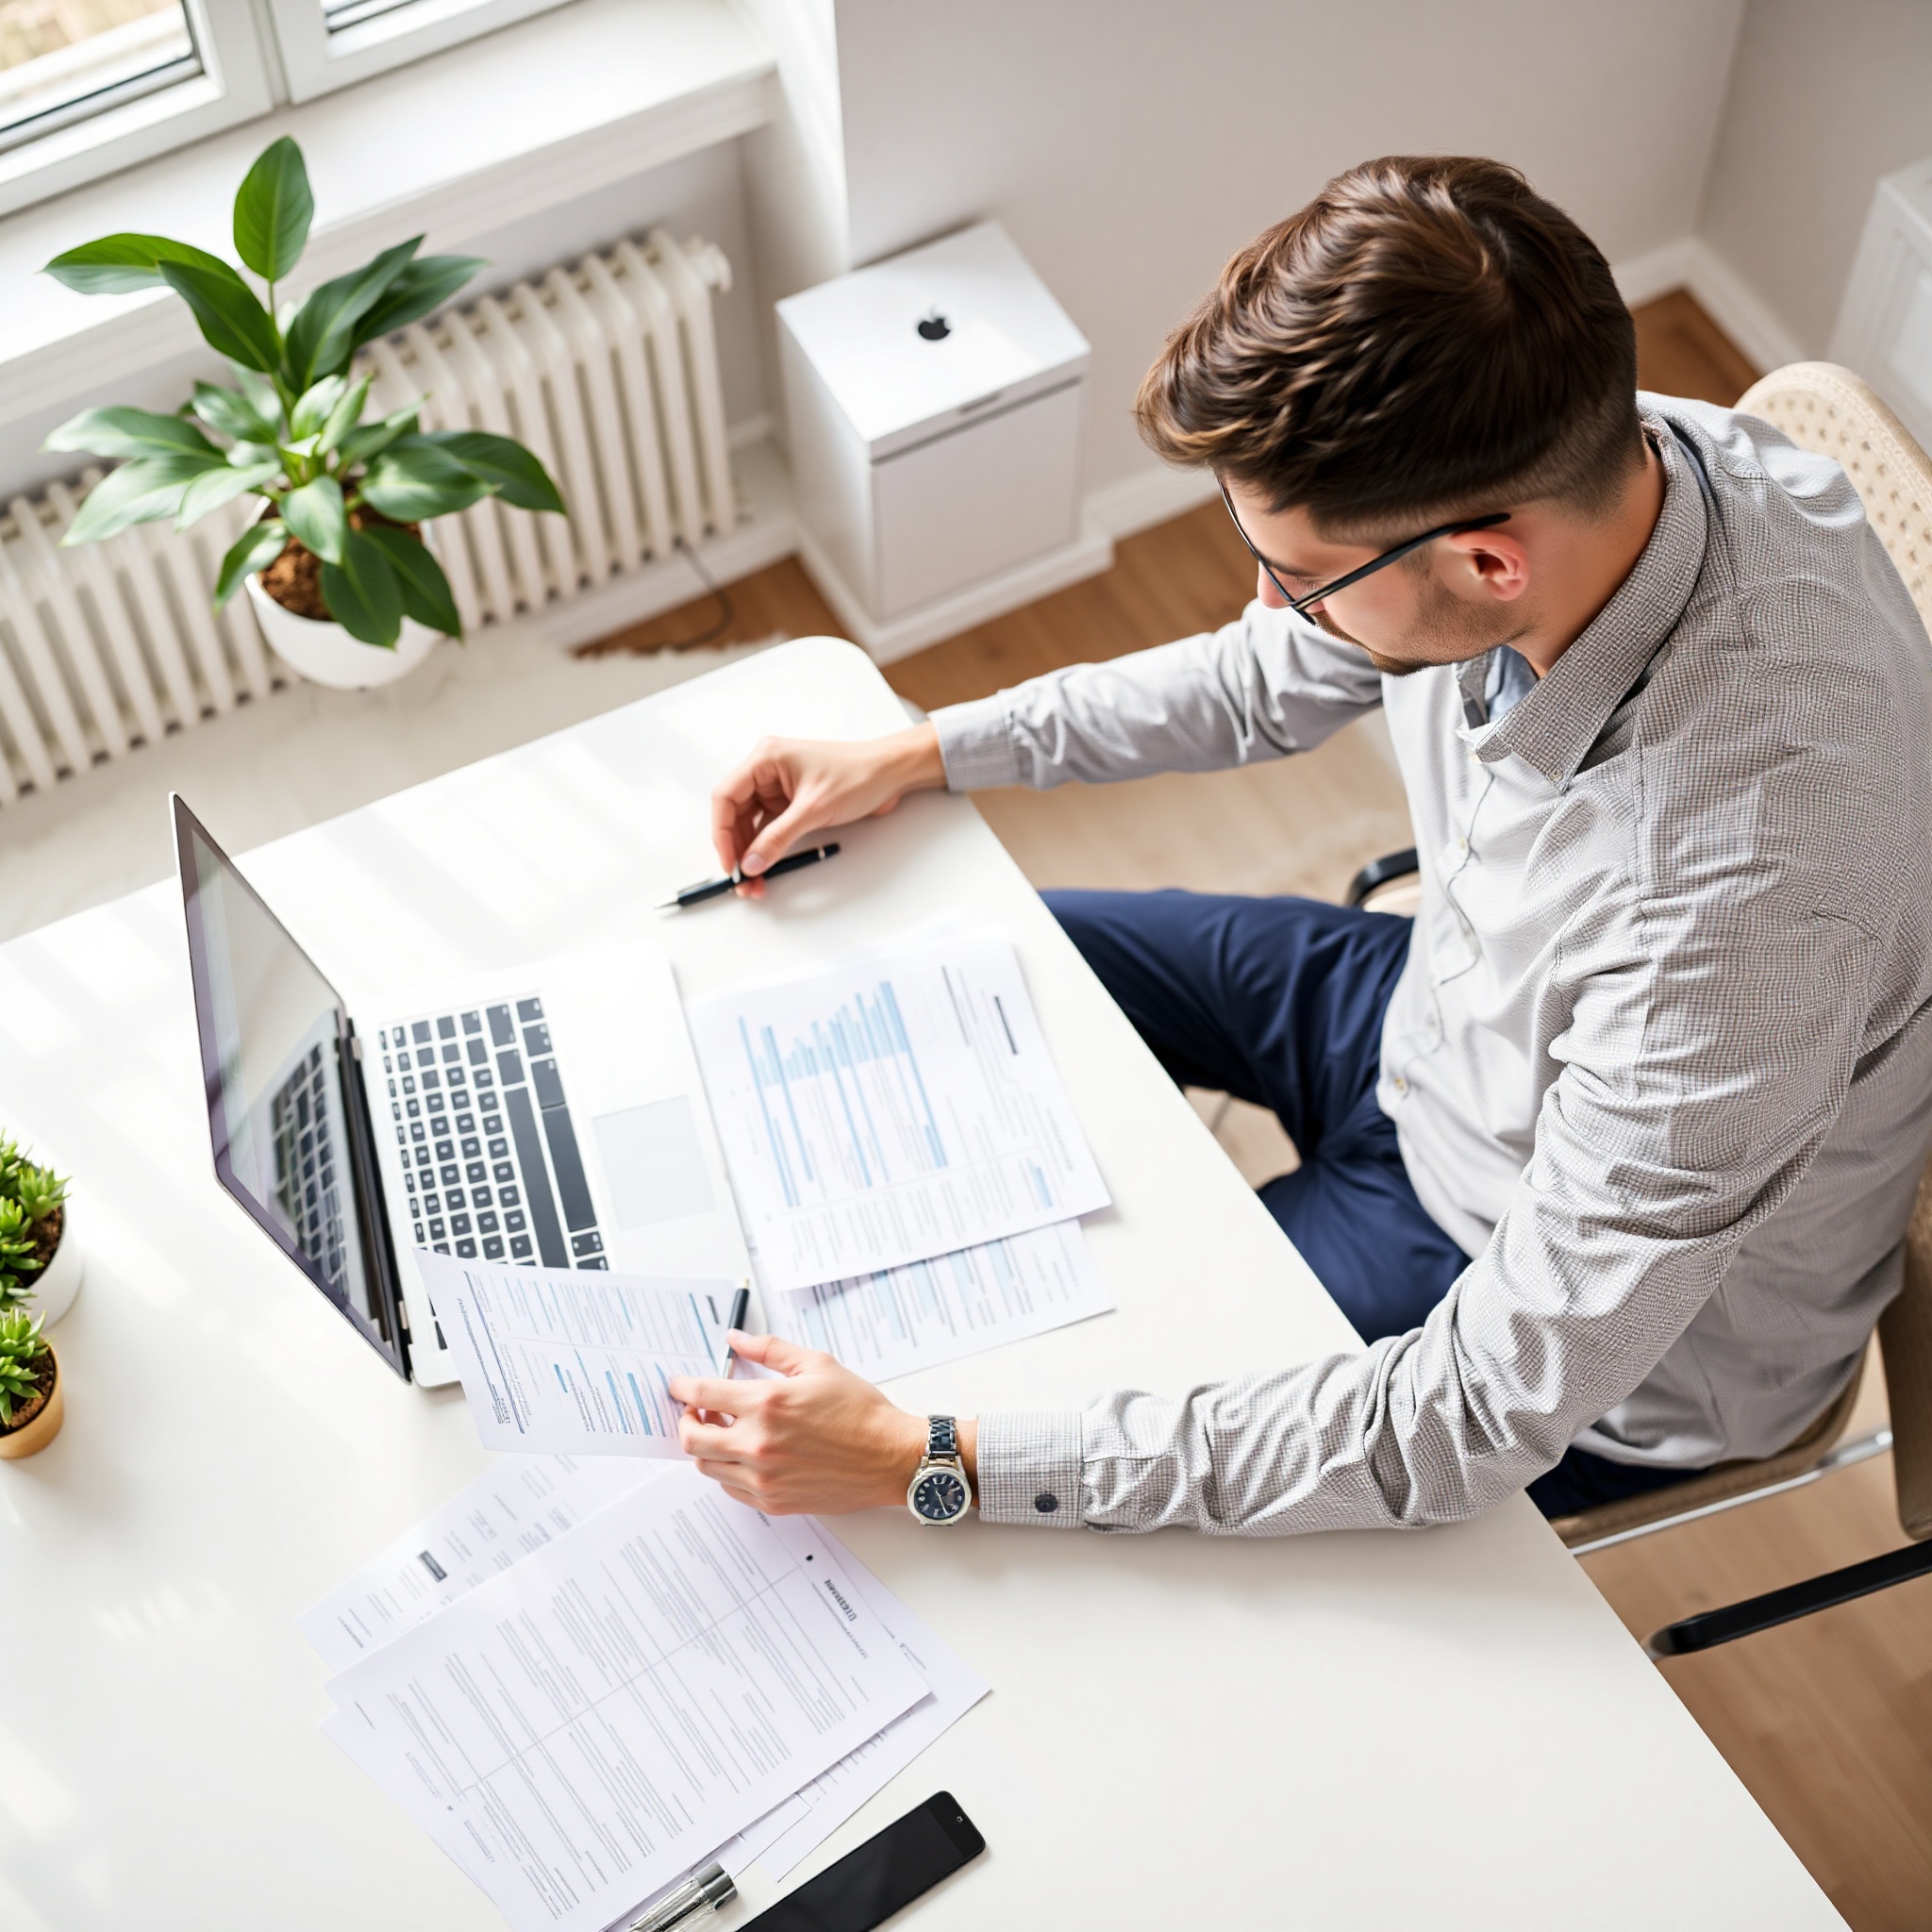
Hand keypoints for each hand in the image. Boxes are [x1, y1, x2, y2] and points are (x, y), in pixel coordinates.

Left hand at [671, 1333, 969, 1514]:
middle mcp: (758, 1443)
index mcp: (767, 1404)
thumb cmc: (859, 1409)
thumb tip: (735, 1339)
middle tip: (697, 1411)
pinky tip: (745, 1454)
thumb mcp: (817, 1364)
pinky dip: (728, 1470)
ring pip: (707, 1466)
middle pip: (692, 1438)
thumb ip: (770, 1349)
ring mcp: (763, 1478)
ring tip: (725, 1431)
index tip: (678, 1386)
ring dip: (707, 1446)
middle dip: (686, 1420)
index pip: (702, 1394)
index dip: (683, 1388)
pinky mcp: (773, 1501)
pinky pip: (730, 1488)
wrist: (890, 1457)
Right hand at [710, 725, 944, 892]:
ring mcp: (779, 788)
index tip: (730, 863)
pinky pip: (771, 829)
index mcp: (765, 759)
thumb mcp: (814, 809)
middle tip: (742, 881)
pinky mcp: (792, 803)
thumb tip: (752, 863)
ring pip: (752, 825)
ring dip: (752, 854)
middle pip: (736, 814)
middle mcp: (767, 771)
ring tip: (755, 882)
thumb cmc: (858, 776)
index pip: (726, 797)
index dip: (722, 833)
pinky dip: (768, 849)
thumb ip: (778, 838)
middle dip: (737, 849)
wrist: (891, 775)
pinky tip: (767, 869)